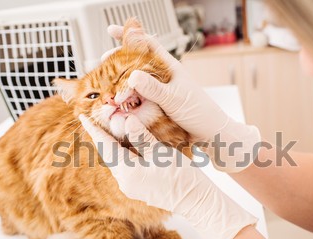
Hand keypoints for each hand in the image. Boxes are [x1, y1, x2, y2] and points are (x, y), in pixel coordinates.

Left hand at [79, 114, 257, 238]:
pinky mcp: (138, 189)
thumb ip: (141, 137)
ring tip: (111, 129)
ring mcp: (130, 188)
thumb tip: (126, 120)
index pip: (106, 146)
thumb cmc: (181, 176)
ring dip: (114, 146)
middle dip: (103, 136)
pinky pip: (125, 168)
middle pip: (109, 154)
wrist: (196, 201)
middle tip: (98, 119)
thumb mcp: (161, 152)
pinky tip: (127, 145)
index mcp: (127, 172)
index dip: (94, 130)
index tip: (82, 117)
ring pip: (117, 161)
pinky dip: (124, 155)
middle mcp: (124, 182)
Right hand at [102, 25, 260, 172]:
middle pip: (135, 63)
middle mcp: (161, 78)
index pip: (147, 45)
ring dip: (120, 84)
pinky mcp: (156, 107)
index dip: (130, 35)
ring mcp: (158, 93)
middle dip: (118, 61)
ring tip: (107, 87)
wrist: (209, 134)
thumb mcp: (175, 98)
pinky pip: (137, 101)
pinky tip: (118, 104)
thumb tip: (132, 76)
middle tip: (103, 62)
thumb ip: (154, 88)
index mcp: (168, 68)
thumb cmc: (199, 112)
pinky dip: (126, 101)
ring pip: (134, 83)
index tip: (112, 30)